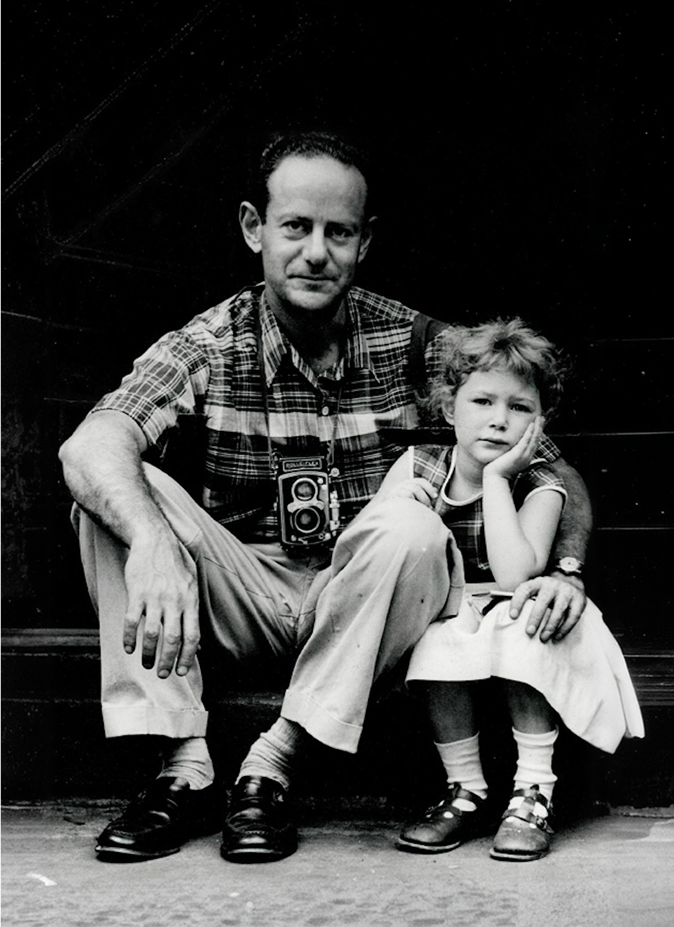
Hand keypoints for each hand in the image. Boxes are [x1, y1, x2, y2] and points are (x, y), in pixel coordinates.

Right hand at [123, 533, 199, 676]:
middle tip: (163, 674)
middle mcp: (174, 601)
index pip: (192, 635)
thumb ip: (193, 613)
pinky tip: (129, 648)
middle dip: (168, 661)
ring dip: (148, 654)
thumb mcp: (191, 585)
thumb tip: (197, 643)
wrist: (154, 540)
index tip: (181, 671)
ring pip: (151, 634)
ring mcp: (155, 597)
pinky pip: (132, 621)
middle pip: (172, 639)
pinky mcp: (136, 593)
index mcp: (190, 600)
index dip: (188, 656)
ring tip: (146, 663)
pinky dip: (129, 638)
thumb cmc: (175, 564)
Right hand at [384, 477, 437, 506]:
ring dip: (417, 502)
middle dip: (424, 498)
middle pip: (417, 487)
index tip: (435, 496)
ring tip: (418, 509)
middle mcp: (401, 484)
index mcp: (408, 483)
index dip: (429, 488)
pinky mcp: (391, 497)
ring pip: (411, 492)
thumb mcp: (416, 500)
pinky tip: (410, 508)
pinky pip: (405, 497)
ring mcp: (396, 490)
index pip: (421, 482)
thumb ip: (425, 495)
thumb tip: (436, 491)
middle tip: (427, 507)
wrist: (387, 515)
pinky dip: (410, 503)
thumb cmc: (405, 508)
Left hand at [483, 416, 543, 481]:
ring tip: (540, 418)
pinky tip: (532, 425)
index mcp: (526, 459)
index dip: (537, 434)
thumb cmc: (500, 470)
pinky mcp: (518, 454)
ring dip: (537, 428)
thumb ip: (513, 454)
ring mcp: (524, 456)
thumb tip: (512, 448)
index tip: (539, 425)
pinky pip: (526, 441)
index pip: (534, 444)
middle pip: (537, 440)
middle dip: (540, 428)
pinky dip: (530, 433)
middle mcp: (527, 457)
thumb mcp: (509, 460)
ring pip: (534, 439)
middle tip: (542, 418)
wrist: (495, 477)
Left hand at [509, 573, 586, 642]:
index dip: (517, 602)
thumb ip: (525, 599)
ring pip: (558, 610)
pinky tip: (557, 637)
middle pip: (543, 600)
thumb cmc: (546, 591)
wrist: (571, 581)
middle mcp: (552, 585)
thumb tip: (509, 617)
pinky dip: (564, 628)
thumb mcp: (535, 589)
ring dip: (550, 626)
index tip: (512, 616)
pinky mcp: (579, 601)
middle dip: (535, 617)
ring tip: (543, 638)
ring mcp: (566, 592)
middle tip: (529, 632)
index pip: (525, 589)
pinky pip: (572, 617)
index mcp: (538, 582)